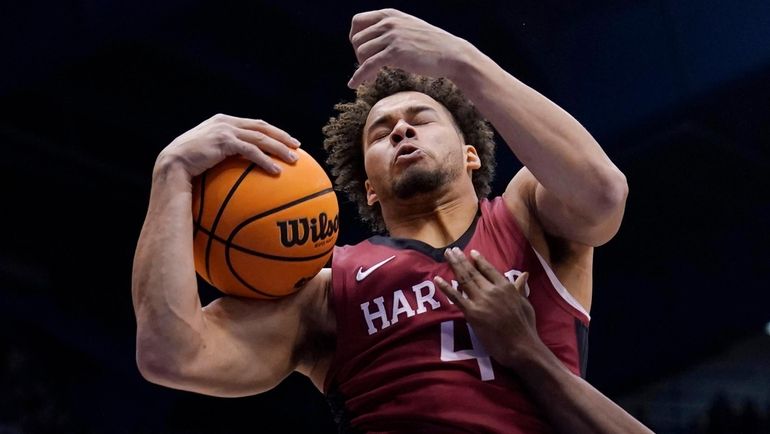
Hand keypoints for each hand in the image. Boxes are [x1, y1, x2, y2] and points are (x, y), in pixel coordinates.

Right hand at [155, 114, 300, 177]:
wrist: (171, 164)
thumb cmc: (188, 164)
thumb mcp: (208, 153)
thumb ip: (224, 152)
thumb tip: (239, 166)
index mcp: (224, 122)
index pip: (254, 124)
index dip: (273, 131)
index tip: (287, 140)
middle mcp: (226, 122)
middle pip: (262, 127)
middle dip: (282, 136)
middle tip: (297, 146)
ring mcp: (225, 130)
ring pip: (260, 138)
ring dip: (279, 149)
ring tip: (293, 160)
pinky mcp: (224, 141)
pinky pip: (251, 151)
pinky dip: (265, 161)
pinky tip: (276, 171)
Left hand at [348, 8, 472, 87]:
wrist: (451, 54)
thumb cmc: (432, 45)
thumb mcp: (409, 28)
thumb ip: (391, 29)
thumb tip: (373, 40)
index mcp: (390, 15)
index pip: (358, 21)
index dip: (355, 38)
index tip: (362, 52)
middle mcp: (389, 22)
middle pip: (357, 39)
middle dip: (359, 56)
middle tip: (369, 68)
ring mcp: (392, 37)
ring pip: (361, 53)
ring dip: (362, 68)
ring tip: (371, 78)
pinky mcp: (395, 53)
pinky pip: (368, 66)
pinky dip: (358, 77)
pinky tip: (354, 85)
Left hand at [434, 247, 545, 368]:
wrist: (521, 346)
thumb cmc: (526, 326)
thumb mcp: (526, 304)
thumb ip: (520, 288)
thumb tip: (524, 275)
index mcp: (506, 286)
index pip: (489, 269)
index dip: (479, 260)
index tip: (471, 252)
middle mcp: (492, 290)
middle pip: (473, 271)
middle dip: (461, 259)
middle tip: (451, 250)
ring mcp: (481, 301)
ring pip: (464, 279)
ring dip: (454, 266)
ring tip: (446, 256)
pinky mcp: (472, 313)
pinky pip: (456, 297)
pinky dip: (446, 288)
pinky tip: (437, 279)